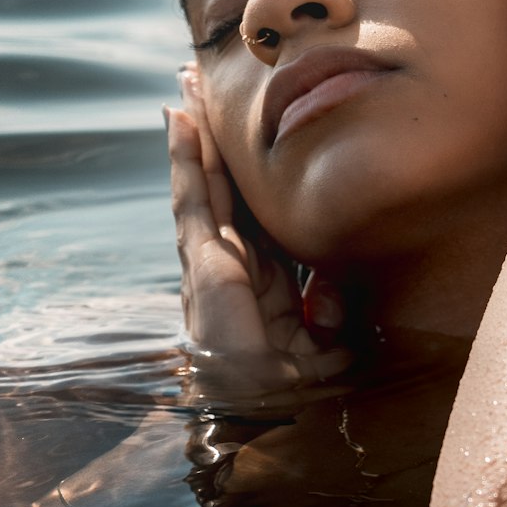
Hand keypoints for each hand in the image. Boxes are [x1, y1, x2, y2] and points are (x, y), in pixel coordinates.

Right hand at [166, 67, 351, 399]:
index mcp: (263, 275)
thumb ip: (327, 309)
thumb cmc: (298, 392)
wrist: (263, 421)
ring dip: (195, 133)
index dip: (248, 168)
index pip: (256, 207)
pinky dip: (185, 157)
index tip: (246, 129)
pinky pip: (193, 198)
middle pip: (224, 184)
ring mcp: (211, 259)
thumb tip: (327, 292)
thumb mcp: (325, 341)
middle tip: (201, 86)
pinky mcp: (202, 262)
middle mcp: (232, 261)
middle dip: (213, 138)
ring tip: (186, 86)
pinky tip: (179, 119)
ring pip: (203, 182)